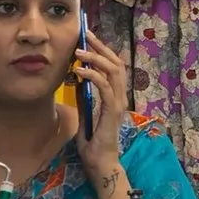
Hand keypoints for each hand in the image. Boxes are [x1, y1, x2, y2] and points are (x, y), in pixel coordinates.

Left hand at [72, 30, 129, 172]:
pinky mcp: (112, 111)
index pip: (113, 67)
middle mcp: (119, 97)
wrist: (100, 164)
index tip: (88, 39)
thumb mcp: (85, 117)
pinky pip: (104, 87)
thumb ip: (84, 100)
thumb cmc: (93, 145)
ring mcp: (118, 103)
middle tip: (86, 34)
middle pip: (116, 63)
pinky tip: (79, 72)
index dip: (102, 51)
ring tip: (79, 52)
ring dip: (95, 58)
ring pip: (112, 71)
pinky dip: (92, 76)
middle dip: (101, 47)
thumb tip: (78, 82)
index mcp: (114, 97)